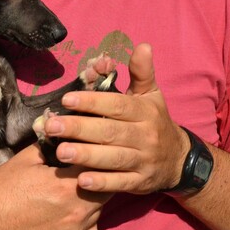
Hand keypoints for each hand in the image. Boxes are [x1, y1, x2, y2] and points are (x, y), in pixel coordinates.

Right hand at [0, 144, 111, 229]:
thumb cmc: (0, 191)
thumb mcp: (22, 160)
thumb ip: (46, 144)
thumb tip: (57, 127)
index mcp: (66, 186)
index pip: (97, 163)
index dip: (95, 152)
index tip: (92, 147)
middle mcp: (77, 211)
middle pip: (105, 187)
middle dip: (98, 174)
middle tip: (87, 166)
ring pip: (100, 209)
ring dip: (94, 196)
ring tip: (78, 187)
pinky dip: (87, 219)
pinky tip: (73, 210)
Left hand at [43, 43, 190, 193]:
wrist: (178, 160)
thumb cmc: (155, 122)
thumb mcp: (152, 96)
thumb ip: (142, 73)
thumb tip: (143, 45)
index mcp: (144, 112)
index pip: (117, 105)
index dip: (92, 101)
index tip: (67, 99)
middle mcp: (145, 136)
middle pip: (110, 132)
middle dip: (79, 128)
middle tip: (52, 126)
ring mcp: (143, 161)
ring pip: (113, 158)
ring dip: (86, 156)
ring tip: (61, 152)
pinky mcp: (139, 182)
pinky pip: (120, 183)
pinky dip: (102, 183)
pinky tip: (81, 181)